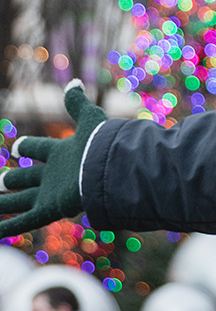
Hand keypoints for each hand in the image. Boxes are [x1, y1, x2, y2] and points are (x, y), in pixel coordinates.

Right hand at [0, 81, 105, 238]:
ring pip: (20, 201)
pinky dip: (6, 228)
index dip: (27, 147)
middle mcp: (54, 176)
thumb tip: (74, 82)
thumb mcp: (89, 119)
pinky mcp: (48, 210)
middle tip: (0, 181)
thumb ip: (77, 103)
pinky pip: (23, 221)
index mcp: (62, 153)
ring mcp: (49, 195)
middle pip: (27, 178)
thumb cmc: (101, 144)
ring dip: (4, 205)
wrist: (110, 171)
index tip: (17, 148)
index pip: (39, 149)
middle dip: (12, 180)